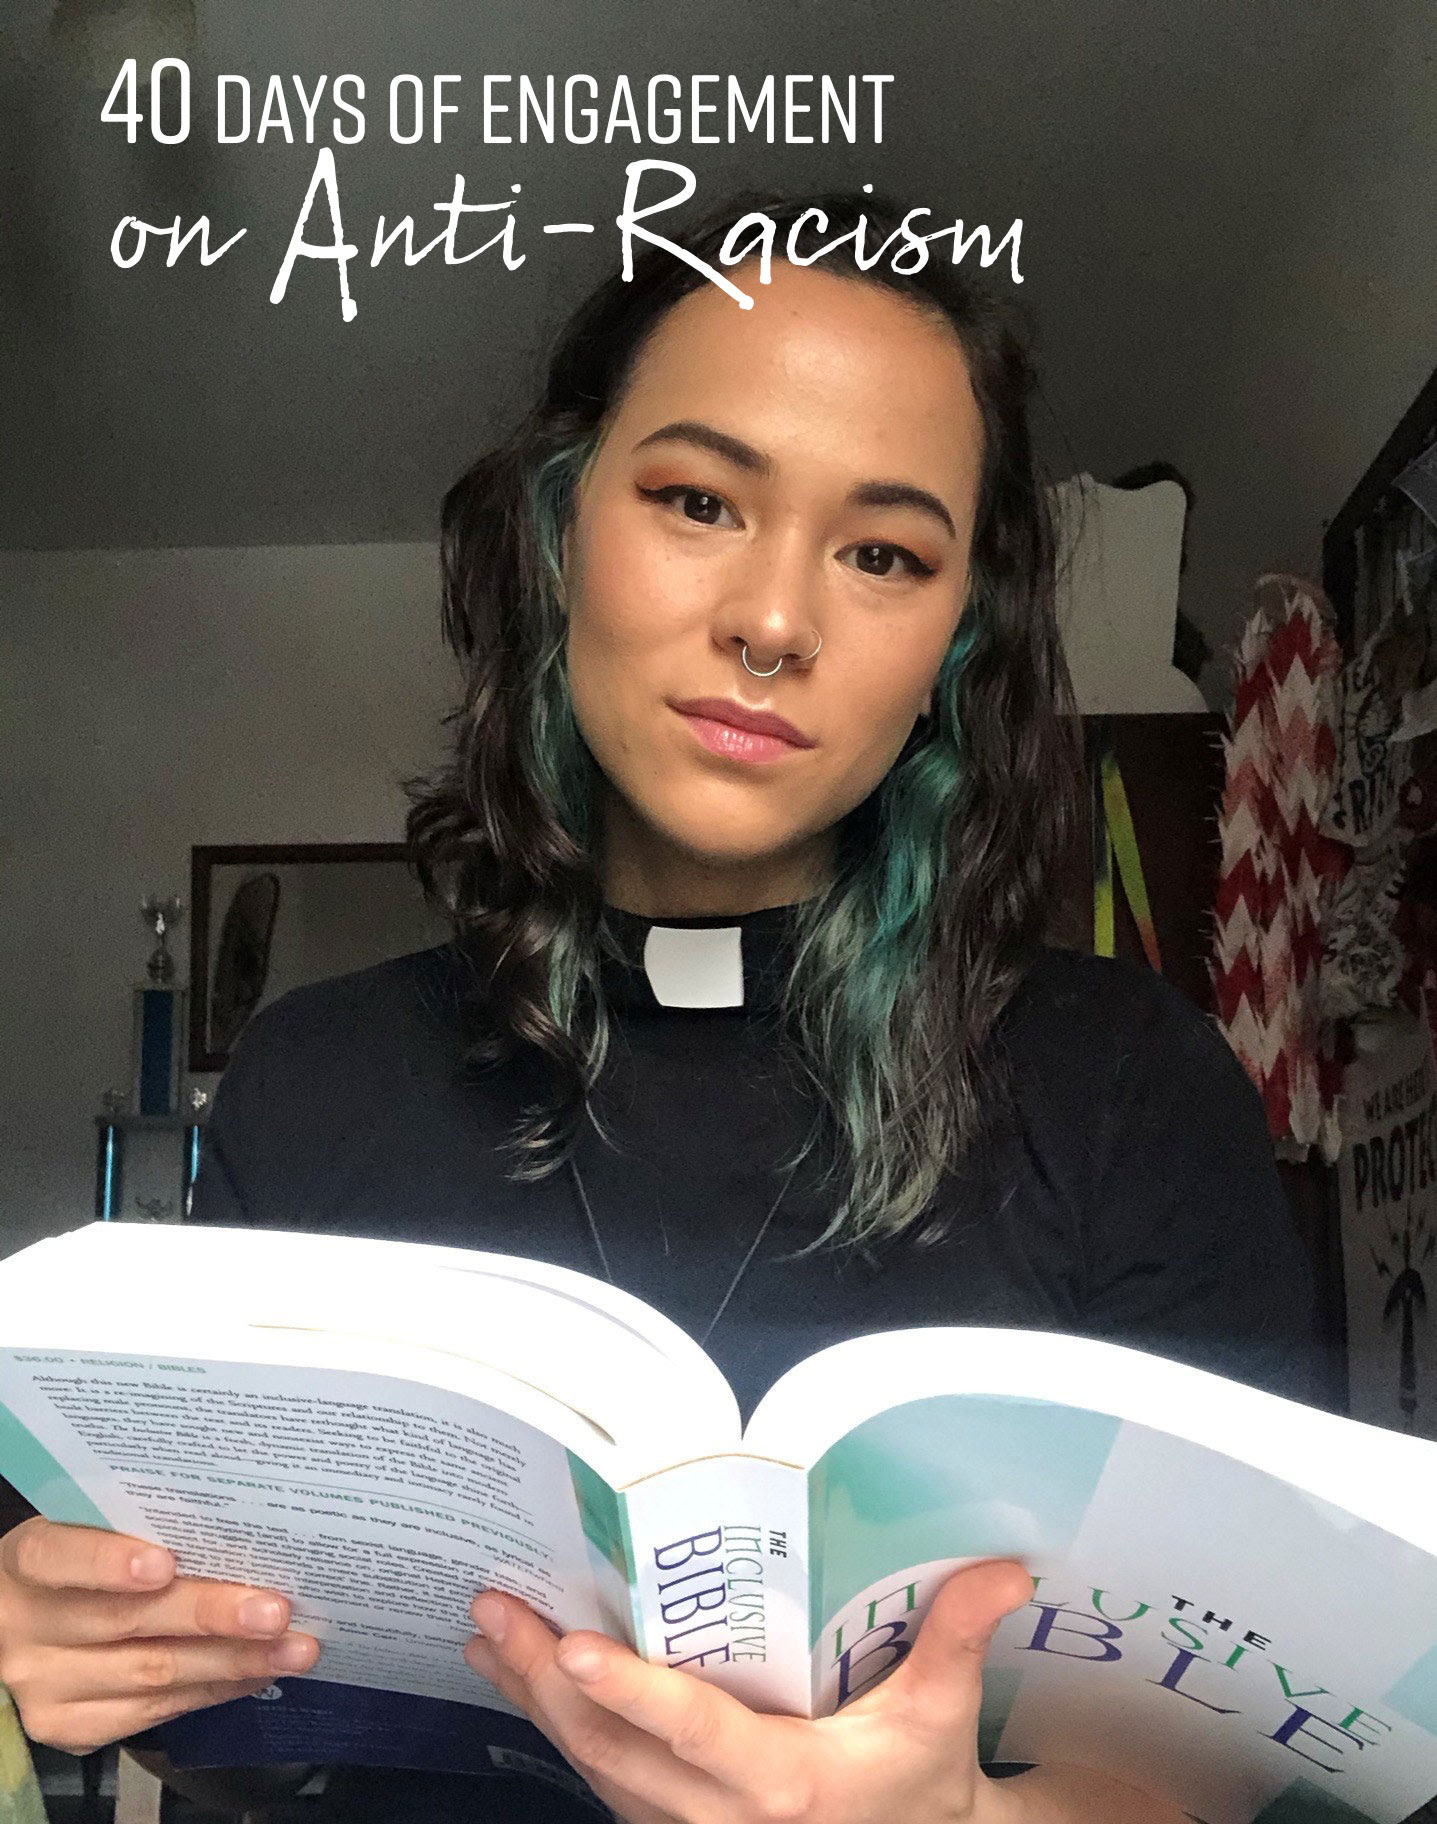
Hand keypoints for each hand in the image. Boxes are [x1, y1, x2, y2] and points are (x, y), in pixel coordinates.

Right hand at [0, 1518, 320, 1754]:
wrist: (25, 1629)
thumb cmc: (78, 1564)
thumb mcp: (90, 1533)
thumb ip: (140, 1528)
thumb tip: (240, 1530)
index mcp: (28, 1562)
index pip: (61, 1556)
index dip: (111, 1561)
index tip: (165, 1563)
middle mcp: (28, 1627)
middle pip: (125, 1620)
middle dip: (211, 1615)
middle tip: (275, 1610)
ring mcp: (45, 1684)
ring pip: (150, 1673)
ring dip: (232, 1660)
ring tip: (290, 1648)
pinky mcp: (68, 1727)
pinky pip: (151, 1711)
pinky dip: (213, 1690)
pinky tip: (255, 1673)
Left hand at [465, 1559, 1183, 1823]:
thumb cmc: (919, 1783)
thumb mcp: (941, 1713)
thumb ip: (959, 1635)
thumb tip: (1007, 1568)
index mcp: (786, 1785)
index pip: (693, 1733)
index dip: (630, 1690)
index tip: (573, 1645)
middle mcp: (723, 1819)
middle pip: (615, 1751)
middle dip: (546, 1682)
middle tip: (496, 1609)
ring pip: (594, 1769)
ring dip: (534, 1702)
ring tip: (490, 1633)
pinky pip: (601, 1782)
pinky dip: (558, 1730)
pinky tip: (526, 1682)